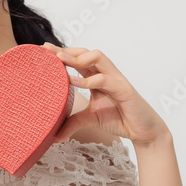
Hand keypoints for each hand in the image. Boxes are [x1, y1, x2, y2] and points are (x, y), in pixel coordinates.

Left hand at [42, 42, 169, 146]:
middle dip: (66, 49)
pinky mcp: (123, 89)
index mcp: (98, 76)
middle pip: (86, 52)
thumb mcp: (90, 119)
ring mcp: (115, 79)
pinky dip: (87, 80)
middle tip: (47, 50)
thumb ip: (73, 122)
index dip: (63, 53)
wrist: (142, 131)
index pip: (79, 58)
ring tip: (59, 60)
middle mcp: (106, 73)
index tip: (43, 51)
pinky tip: (72, 81)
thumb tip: (55, 136)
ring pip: (97, 57)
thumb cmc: (119, 119)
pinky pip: (103, 79)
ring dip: (77, 57)